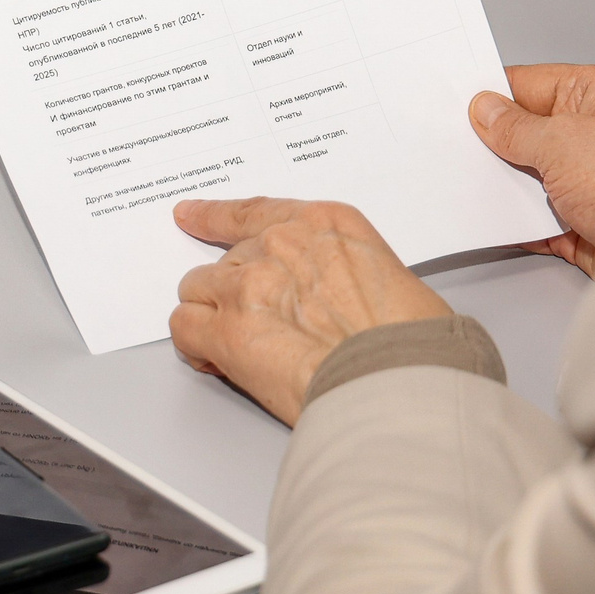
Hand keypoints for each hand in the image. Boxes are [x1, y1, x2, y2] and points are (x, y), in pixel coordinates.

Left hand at [168, 198, 450, 425]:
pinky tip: (216, 362)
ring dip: (210, 315)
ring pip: (197, 289)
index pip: (255, 213)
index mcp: (323, 224)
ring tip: (234, 347)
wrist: (397, 380)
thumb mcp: (385, 276)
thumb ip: (338, 272)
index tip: (191, 215)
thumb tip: (323, 299)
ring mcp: (248, 284)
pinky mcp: (226, 330)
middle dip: (234, 291)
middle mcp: (280, 244)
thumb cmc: (409, 341)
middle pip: (226, 259)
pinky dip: (196, 346)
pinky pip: (185, 327)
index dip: (215, 216)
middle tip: (256, 327)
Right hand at [470, 65, 594, 276]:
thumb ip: (515, 127)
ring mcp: (588, 177)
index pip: (532, 83)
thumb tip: (486, 110)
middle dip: (494, 141)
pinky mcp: (581, 218)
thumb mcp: (560, 142)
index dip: (494, 94)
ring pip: (529, 173)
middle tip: (454, 144)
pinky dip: (514, 217)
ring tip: (465, 180)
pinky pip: (535, 213)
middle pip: (528, 129)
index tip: (456, 103)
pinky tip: (489, 216)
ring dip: (503, 182)